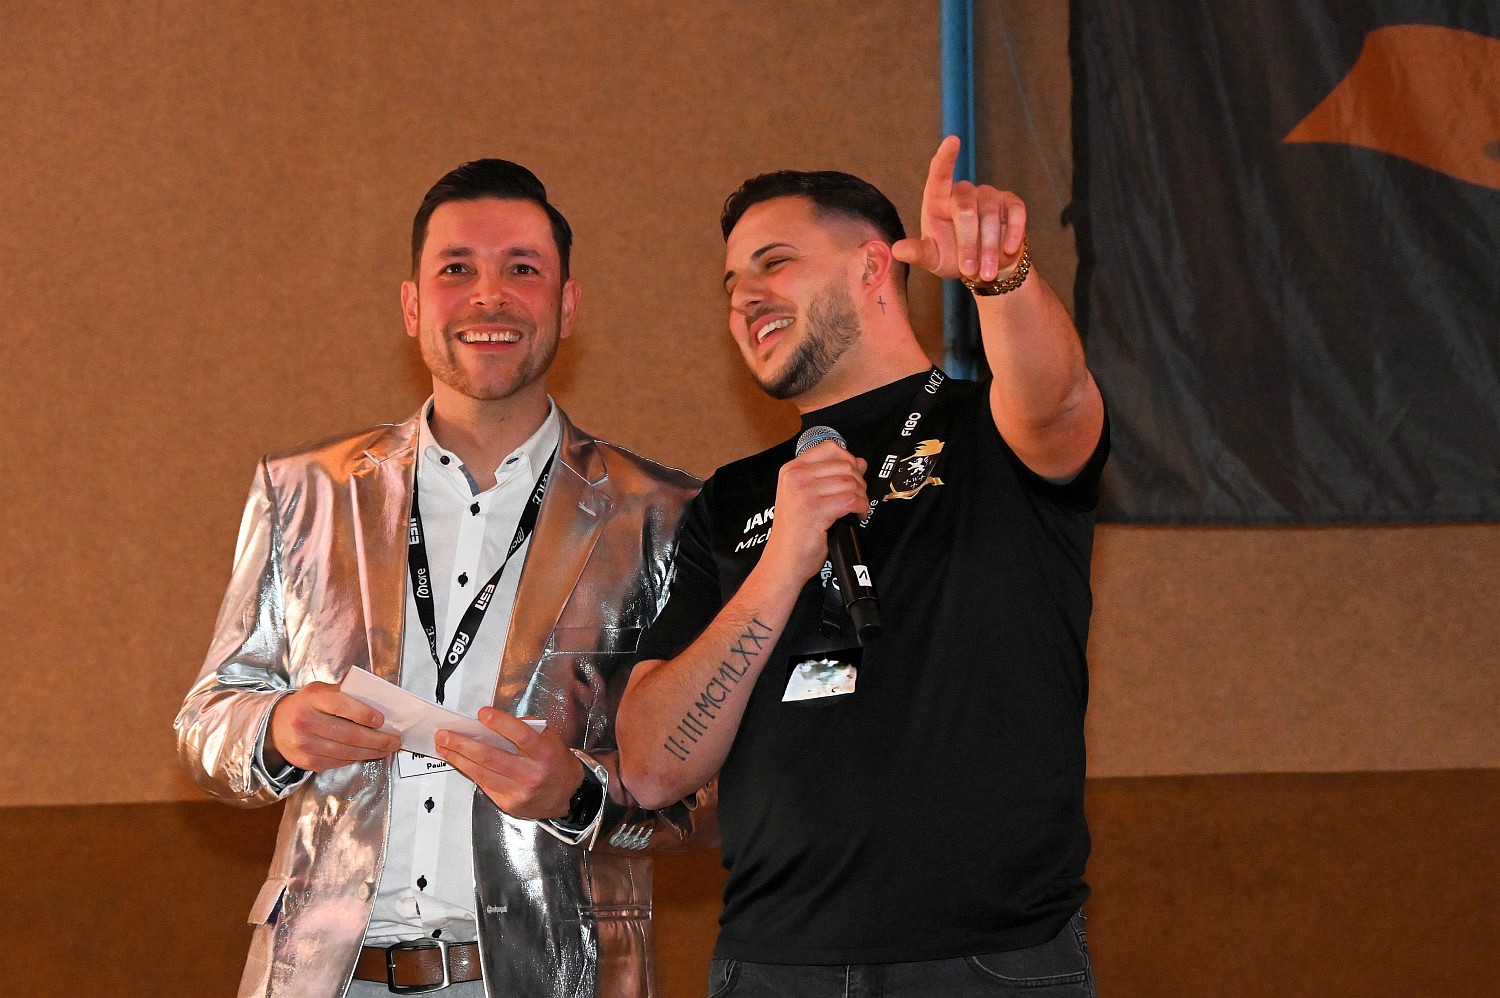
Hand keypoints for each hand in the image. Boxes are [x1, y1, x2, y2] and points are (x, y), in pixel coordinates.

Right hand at [265, 681, 399, 771]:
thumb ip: (344, 694)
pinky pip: (337, 762)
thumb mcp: (321, 691)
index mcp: (312, 697)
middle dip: (376, 740)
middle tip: (394, 741)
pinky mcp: (306, 762)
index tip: (382, 720)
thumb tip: (378, 703)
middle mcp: (305, 720)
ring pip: (345, 752)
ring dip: (370, 752)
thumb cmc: (307, 705)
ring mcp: (304, 744)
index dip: (363, 713)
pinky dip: (355, 759)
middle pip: (347, 734)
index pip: (340, 705)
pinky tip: (366, 754)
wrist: (275, 725)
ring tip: (386, 749)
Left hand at [434, 708, 584, 819]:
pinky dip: (470, 771)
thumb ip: (527, 729)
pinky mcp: (509, 803)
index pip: (520, 734)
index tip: (482, 713)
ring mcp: (518, 791)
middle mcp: (531, 773)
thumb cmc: (557, 764)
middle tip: (445, 734)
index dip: (499, 723)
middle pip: (491, 756)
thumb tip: (495, 723)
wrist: (568, 796)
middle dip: (463, 744)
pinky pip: (484, 784)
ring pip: (481, 772)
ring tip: (443, 747)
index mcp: (544, 753)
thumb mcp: (550, 740)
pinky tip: (459, 761)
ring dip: (458, 758)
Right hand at [760, 441, 868, 583]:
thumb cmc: (795, 533)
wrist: (783, 560)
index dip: (849, 460)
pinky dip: (861, 508)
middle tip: (857, 497)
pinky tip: (856, 515)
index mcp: (791, 470)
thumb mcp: (808, 496)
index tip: (854, 474)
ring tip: (857, 508)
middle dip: (859, 482)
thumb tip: (858, 462)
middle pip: (845, 465)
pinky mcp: (815, 509)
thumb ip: (830, 476)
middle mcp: (796, 478)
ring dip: (861, 496)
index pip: (830, 448)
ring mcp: (804, 493)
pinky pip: (851, 500)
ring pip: (851, 482)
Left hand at [891, 135, 1027, 282]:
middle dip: (967, 244)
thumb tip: (897, 250)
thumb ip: (917, 253)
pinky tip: (1009, 250)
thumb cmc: (953, 259)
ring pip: (989, 216)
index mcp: (938, 199)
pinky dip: (1013, 232)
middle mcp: (963, 192)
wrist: (985, 268)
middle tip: (969, 270)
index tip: (953, 140)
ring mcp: (988, 195)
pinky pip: (1015, 212)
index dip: (946, 157)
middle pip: (965, 210)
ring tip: (985, 272)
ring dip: (988, 248)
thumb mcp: (933, 259)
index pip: (940, 173)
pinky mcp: (1010, 203)